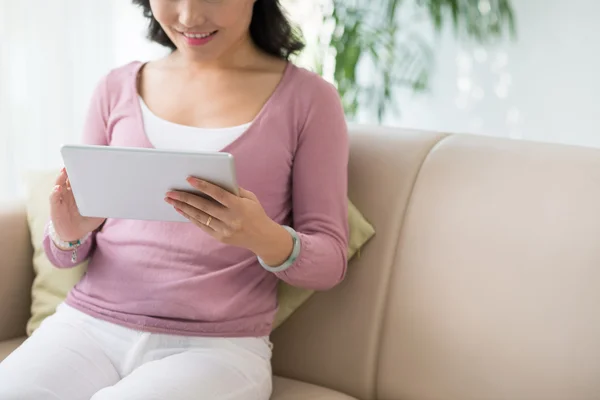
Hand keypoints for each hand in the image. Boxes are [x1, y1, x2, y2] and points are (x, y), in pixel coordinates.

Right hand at [49, 168, 105, 242]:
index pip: (80, 177)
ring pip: (59, 184)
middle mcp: (69, 192)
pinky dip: (55, 193)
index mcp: (80, 191)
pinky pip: (54, 198)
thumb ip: (105, 207)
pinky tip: (58, 189)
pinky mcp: (56, 207)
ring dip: (61, 177)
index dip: (82, 169)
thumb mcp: (99, 214)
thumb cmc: (86, 221)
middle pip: (69, 177)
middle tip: (76, 161)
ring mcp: (62, 198)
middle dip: (71, 169)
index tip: (89, 161)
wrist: (74, 234)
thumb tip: (118, 201)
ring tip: (65, 171)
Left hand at [165, 177, 293, 264]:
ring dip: (183, 208)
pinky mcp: (220, 237)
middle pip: (203, 206)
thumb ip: (234, 190)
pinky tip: (182, 210)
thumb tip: (215, 180)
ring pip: (199, 217)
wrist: (262, 237)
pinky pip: (202, 226)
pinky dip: (190, 217)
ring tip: (171, 200)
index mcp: (239, 206)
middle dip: (185, 198)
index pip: (218, 194)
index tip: (189, 179)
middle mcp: (230, 219)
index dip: (203, 186)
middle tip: (170, 192)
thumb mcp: (250, 198)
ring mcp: (224, 230)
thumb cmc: (255, 213)